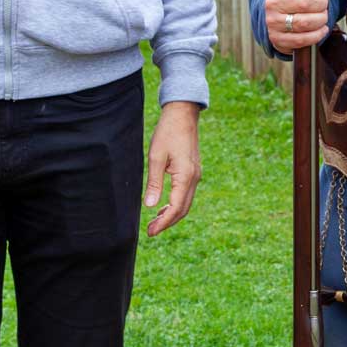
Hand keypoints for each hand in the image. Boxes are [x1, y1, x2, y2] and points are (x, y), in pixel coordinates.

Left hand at [144, 101, 203, 236]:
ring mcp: (196, 175)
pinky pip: (186, 194)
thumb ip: (154, 183)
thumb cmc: (167, 133)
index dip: (163, 222)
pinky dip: (176, 204)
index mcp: (186, 176)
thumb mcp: (156, 157)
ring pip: (186, 203)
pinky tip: (164, 206)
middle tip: (150, 231)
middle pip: (183, 209)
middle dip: (167, 222)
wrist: (182, 115)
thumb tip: (150, 206)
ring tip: (155, 222)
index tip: (150, 231)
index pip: (176, 207)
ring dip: (172, 215)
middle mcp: (194, 178)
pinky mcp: (193, 171)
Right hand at [264, 0, 343, 53]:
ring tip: (321, 17)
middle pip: (305, 3)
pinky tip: (320, 29)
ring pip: (305, 22)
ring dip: (320, 20)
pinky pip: (303, 39)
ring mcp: (273, 21)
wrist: (282, 19)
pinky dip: (317, 35)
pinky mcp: (277, 38)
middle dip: (322, 4)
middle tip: (323, 5)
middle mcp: (273, 2)